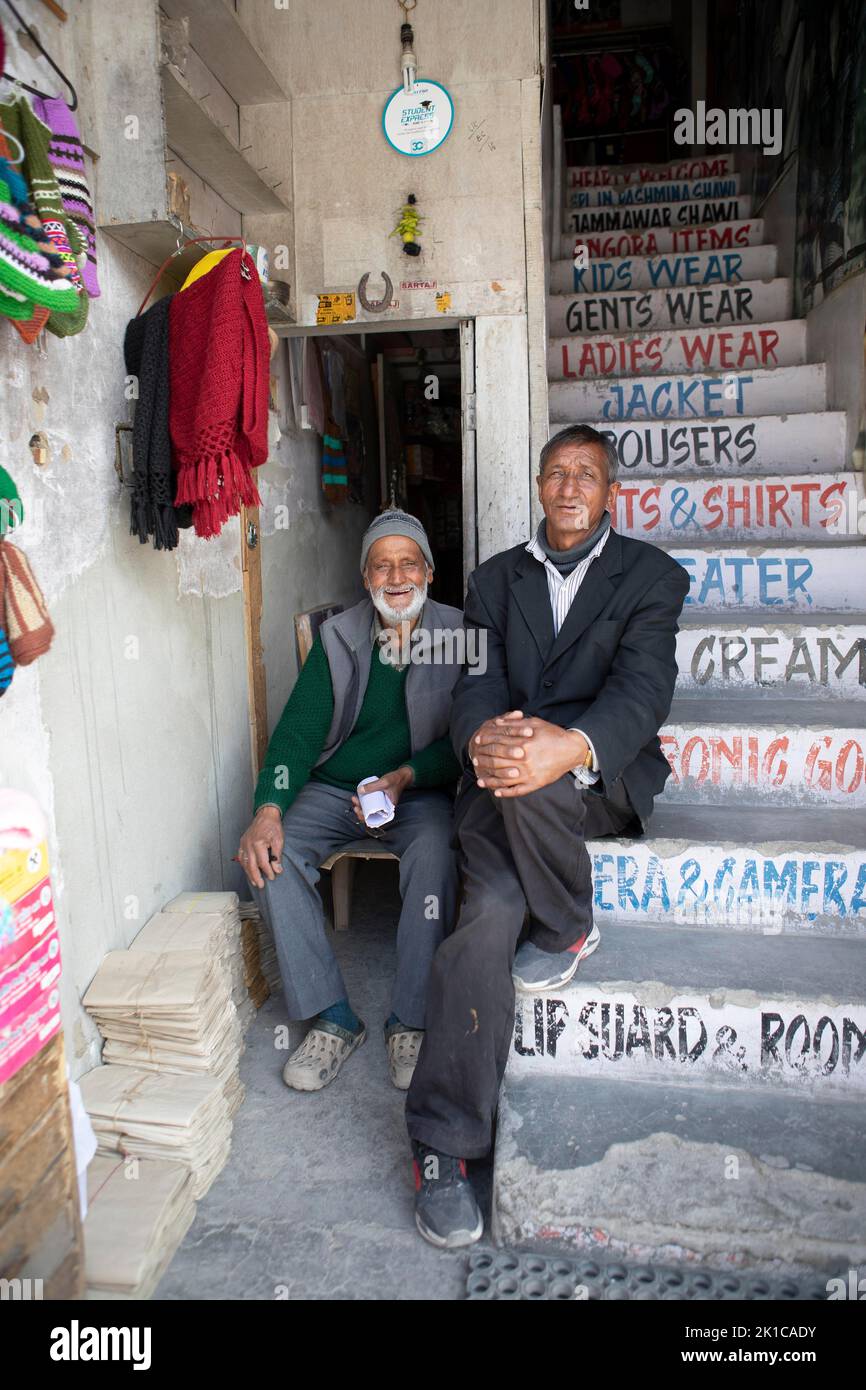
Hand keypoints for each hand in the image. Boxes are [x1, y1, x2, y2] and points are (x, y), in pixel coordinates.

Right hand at [237, 806, 283, 887]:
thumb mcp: (279, 840)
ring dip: (249, 873)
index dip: (268, 871)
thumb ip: (277, 856)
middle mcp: (248, 844)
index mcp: (258, 843)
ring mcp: (243, 844)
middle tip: (261, 885)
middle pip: (251, 865)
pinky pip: (241, 857)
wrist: (265, 815)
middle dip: (256, 877)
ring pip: (244, 863)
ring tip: (254, 881)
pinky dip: (244, 865)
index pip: (262, 863)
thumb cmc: (273, 826)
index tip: (272, 877)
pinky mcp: (242, 843)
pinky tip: (248, 871)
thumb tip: (277, 869)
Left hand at [351, 766, 413, 825]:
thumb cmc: (396, 780)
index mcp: (388, 810)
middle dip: (359, 810)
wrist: (402, 776)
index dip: (363, 817)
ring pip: (369, 810)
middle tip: (354, 801)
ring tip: (354, 798)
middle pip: (370, 816)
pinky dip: (363, 803)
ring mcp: (382, 805)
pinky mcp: (380, 801)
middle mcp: (385, 810)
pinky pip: (371, 805)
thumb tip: (359, 791)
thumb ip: (373, 786)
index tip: (357, 809)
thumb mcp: (384, 782)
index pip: (374, 819)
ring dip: (360, 807)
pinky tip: (358, 798)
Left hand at [472, 714, 586, 796]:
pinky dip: (506, 792)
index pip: (498, 744)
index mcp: (523, 744)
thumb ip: (515, 724)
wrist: (572, 749)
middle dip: (484, 761)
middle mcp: (524, 760)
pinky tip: (496, 792)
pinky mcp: (536, 784)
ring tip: (480, 780)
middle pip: (497, 762)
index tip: (477, 742)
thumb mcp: (535, 723)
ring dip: (490, 780)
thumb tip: (496, 723)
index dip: (486, 743)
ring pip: (504, 779)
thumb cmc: (553, 734)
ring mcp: (530, 774)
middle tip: (475, 761)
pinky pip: (517, 791)